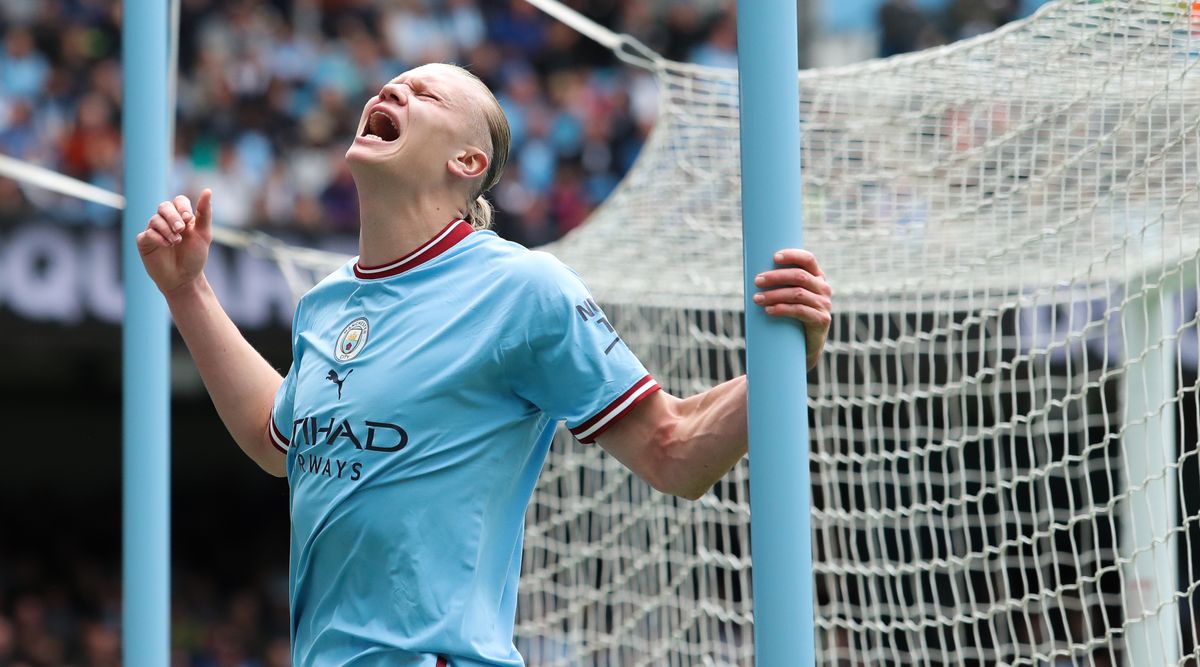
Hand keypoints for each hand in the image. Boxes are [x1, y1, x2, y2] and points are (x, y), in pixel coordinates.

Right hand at [136, 189, 213, 295]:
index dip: (182, 206)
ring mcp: (154, 231)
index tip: (189, 218)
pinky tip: (166, 245)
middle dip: (173, 216)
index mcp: (181, 217)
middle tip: (181, 229)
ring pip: (155, 219)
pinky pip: (146, 234)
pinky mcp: (144, 242)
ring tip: (176, 242)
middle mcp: (166, 221)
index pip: (178, 201)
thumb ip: (204, 213)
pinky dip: (157, 238)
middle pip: (164, 206)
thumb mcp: (204, 234)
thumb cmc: (194, 257)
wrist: (185, 279)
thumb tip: (208, 190)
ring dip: (167, 230)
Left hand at [751, 249, 831, 369]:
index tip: (774, 257)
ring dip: (774, 294)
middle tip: (757, 281)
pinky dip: (782, 309)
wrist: (804, 346)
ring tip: (756, 299)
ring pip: (797, 294)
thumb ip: (780, 284)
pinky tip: (769, 310)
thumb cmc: (791, 316)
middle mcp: (823, 288)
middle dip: (776, 277)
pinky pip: (800, 311)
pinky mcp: (822, 320)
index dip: (792, 255)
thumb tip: (753, 272)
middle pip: (799, 276)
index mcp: (817, 277)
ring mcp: (824, 304)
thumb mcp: (788, 296)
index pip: (808, 259)